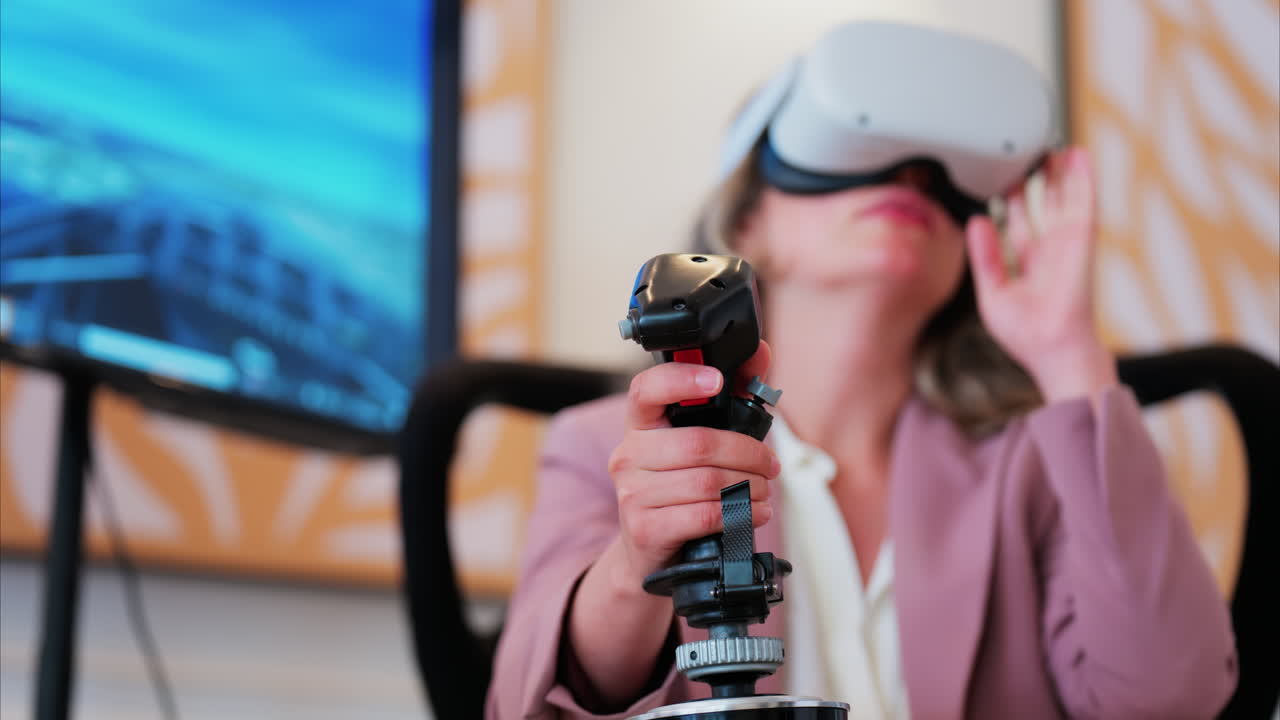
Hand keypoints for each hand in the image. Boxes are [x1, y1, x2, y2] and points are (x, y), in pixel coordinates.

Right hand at [604, 341, 778, 594]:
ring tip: (765, 492)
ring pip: (707, 482)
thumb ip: (730, 396)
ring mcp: (632, 493)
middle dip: (748, 454)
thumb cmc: (678, 487)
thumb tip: (760, 351)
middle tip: (771, 465)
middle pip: (699, 444)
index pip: (646, 389)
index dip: (681, 380)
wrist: (646, 550)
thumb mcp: (696, 441)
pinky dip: (740, 515)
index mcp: (640, 425)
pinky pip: (704, 515)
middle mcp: (628, 455)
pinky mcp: (644, 529)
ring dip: (750, 487)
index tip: (717, 381)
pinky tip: (753, 513)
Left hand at [965, 147, 1117, 402]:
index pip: (1020, 224)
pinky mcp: (1081, 240)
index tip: (1004, 179)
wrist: (1052, 350)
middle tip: (1030, 153)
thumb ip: (985, 256)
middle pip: (1044, 206)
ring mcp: (1068, 244)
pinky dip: (1082, 178)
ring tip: (1055, 146)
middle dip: (1038, 180)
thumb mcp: (993, 292)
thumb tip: (976, 222)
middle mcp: (1051, 251)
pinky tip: (1078, 156)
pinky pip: (1083, 202)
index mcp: (1030, 264)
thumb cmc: (1027, 335)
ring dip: (1062, 172)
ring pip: (1065, 198)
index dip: (1013, 201)